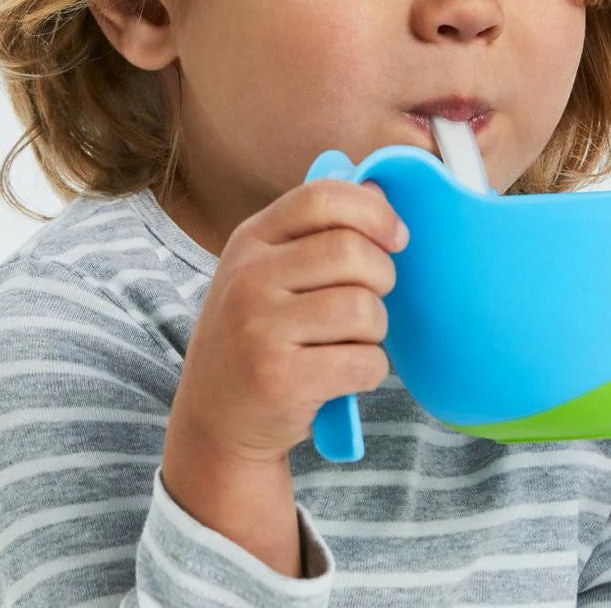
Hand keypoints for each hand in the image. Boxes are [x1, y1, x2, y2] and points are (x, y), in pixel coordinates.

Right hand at [167, 179, 407, 464]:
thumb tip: (379, 191)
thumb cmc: (254, 337)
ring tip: (349, 341)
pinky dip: (369, 370)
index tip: (396, 237)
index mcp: (250, 240)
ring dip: (374, 330)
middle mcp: (249, 277)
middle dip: (381, 278)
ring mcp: (260, 328)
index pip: (320, 198)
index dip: (372, 211)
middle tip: (368, 300)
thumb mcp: (265, 272)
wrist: (214, 419)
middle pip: (352, 252)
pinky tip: (342, 375)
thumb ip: (316, 232)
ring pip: (364, 308)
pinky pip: (364, 362)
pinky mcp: (281, 379)